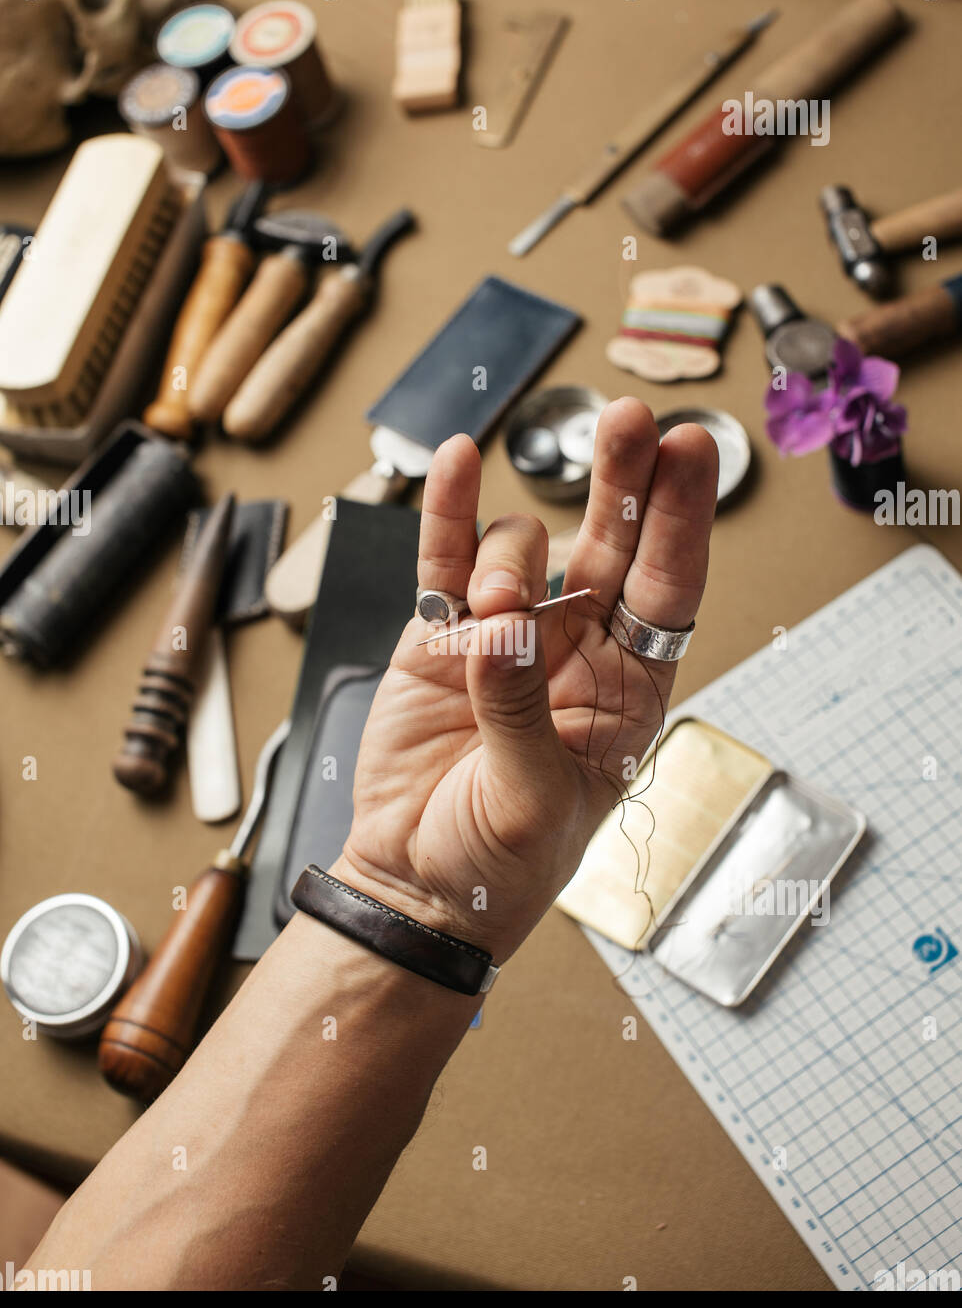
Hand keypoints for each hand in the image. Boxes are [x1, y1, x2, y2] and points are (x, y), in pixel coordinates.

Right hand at [329, 398, 716, 963]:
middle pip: (609, 546)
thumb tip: (504, 628)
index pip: (664, 591)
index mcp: (625, 691)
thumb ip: (521, 711)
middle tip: (630, 421)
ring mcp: (503, 636)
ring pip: (520, 550)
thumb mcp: (532, 800)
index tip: (689, 451)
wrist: (414, 886)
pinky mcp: (438, 637)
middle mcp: (573, 651)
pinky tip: (457, 461)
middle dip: (622, 482)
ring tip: (489, 607)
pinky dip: (448, 512)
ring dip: (509, 557)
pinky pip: (444, 560)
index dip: (680, 521)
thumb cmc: (498, 863)